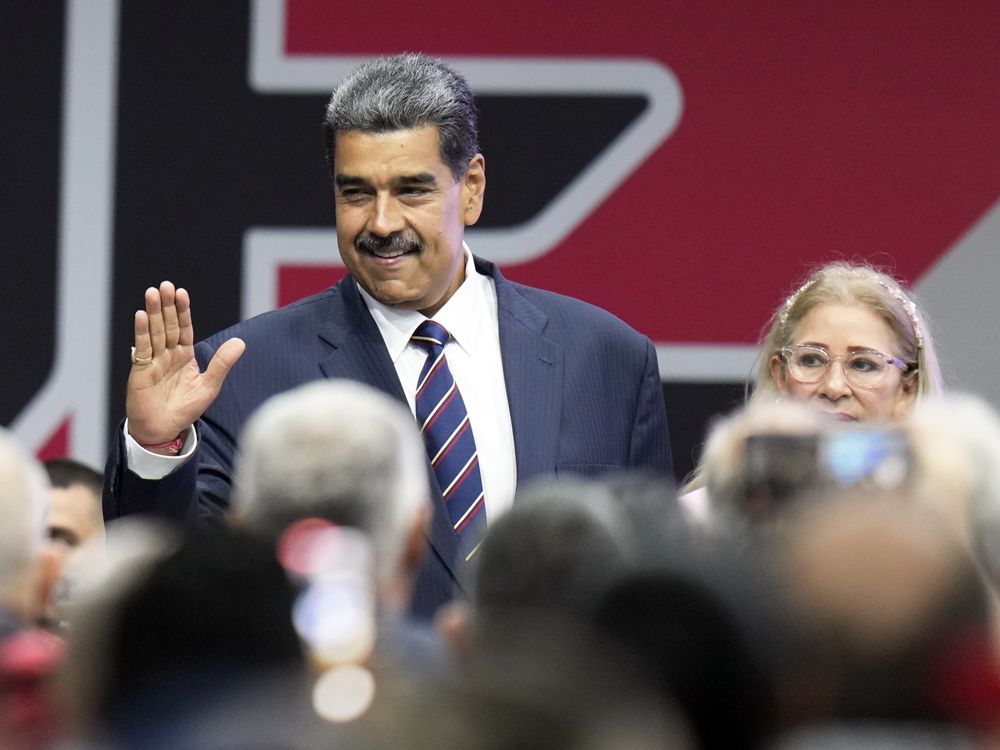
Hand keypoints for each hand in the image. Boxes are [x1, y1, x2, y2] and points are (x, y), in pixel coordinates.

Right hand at [126, 281, 244, 447]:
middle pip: (167, 325)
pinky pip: (142, 348)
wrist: (164, 430)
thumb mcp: (209, 386)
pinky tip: (142, 316)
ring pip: (154, 332)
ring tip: (152, 293)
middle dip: (166, 306)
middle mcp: (168, 355)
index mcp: (185, 356)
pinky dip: (142, 332)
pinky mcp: (141, 370)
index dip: (182, 311)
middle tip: (164, 285)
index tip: (181, 293)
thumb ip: (222, 364)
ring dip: (153, 313)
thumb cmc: (186, 410)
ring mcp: (153, 361)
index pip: (184, 328)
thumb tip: (240, 342)